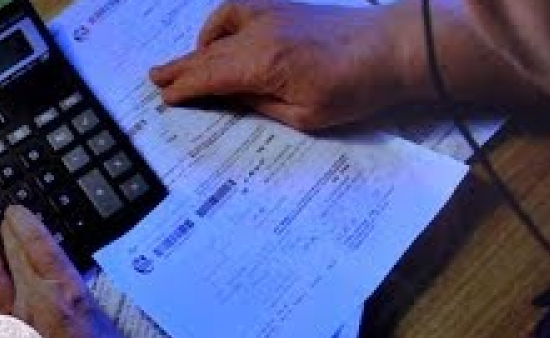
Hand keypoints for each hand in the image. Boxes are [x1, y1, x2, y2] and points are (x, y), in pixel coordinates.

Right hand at [148, 0, 411, 130]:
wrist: (394, 47)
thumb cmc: (355, 88)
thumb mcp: (305, 115)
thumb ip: (260, 106)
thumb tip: (230, 99)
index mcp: (264, 63)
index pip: (211, 76)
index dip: (185, 89)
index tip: (166, 98)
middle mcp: (262, 33)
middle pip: (209, 53)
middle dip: (180, 68)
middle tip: (154, 78)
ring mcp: (273, 14)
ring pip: (220, 29)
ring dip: (198, 47)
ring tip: (182, 64)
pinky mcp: (285, 7)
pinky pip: (239, 9)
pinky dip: (222, 22)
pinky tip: (220, 36)